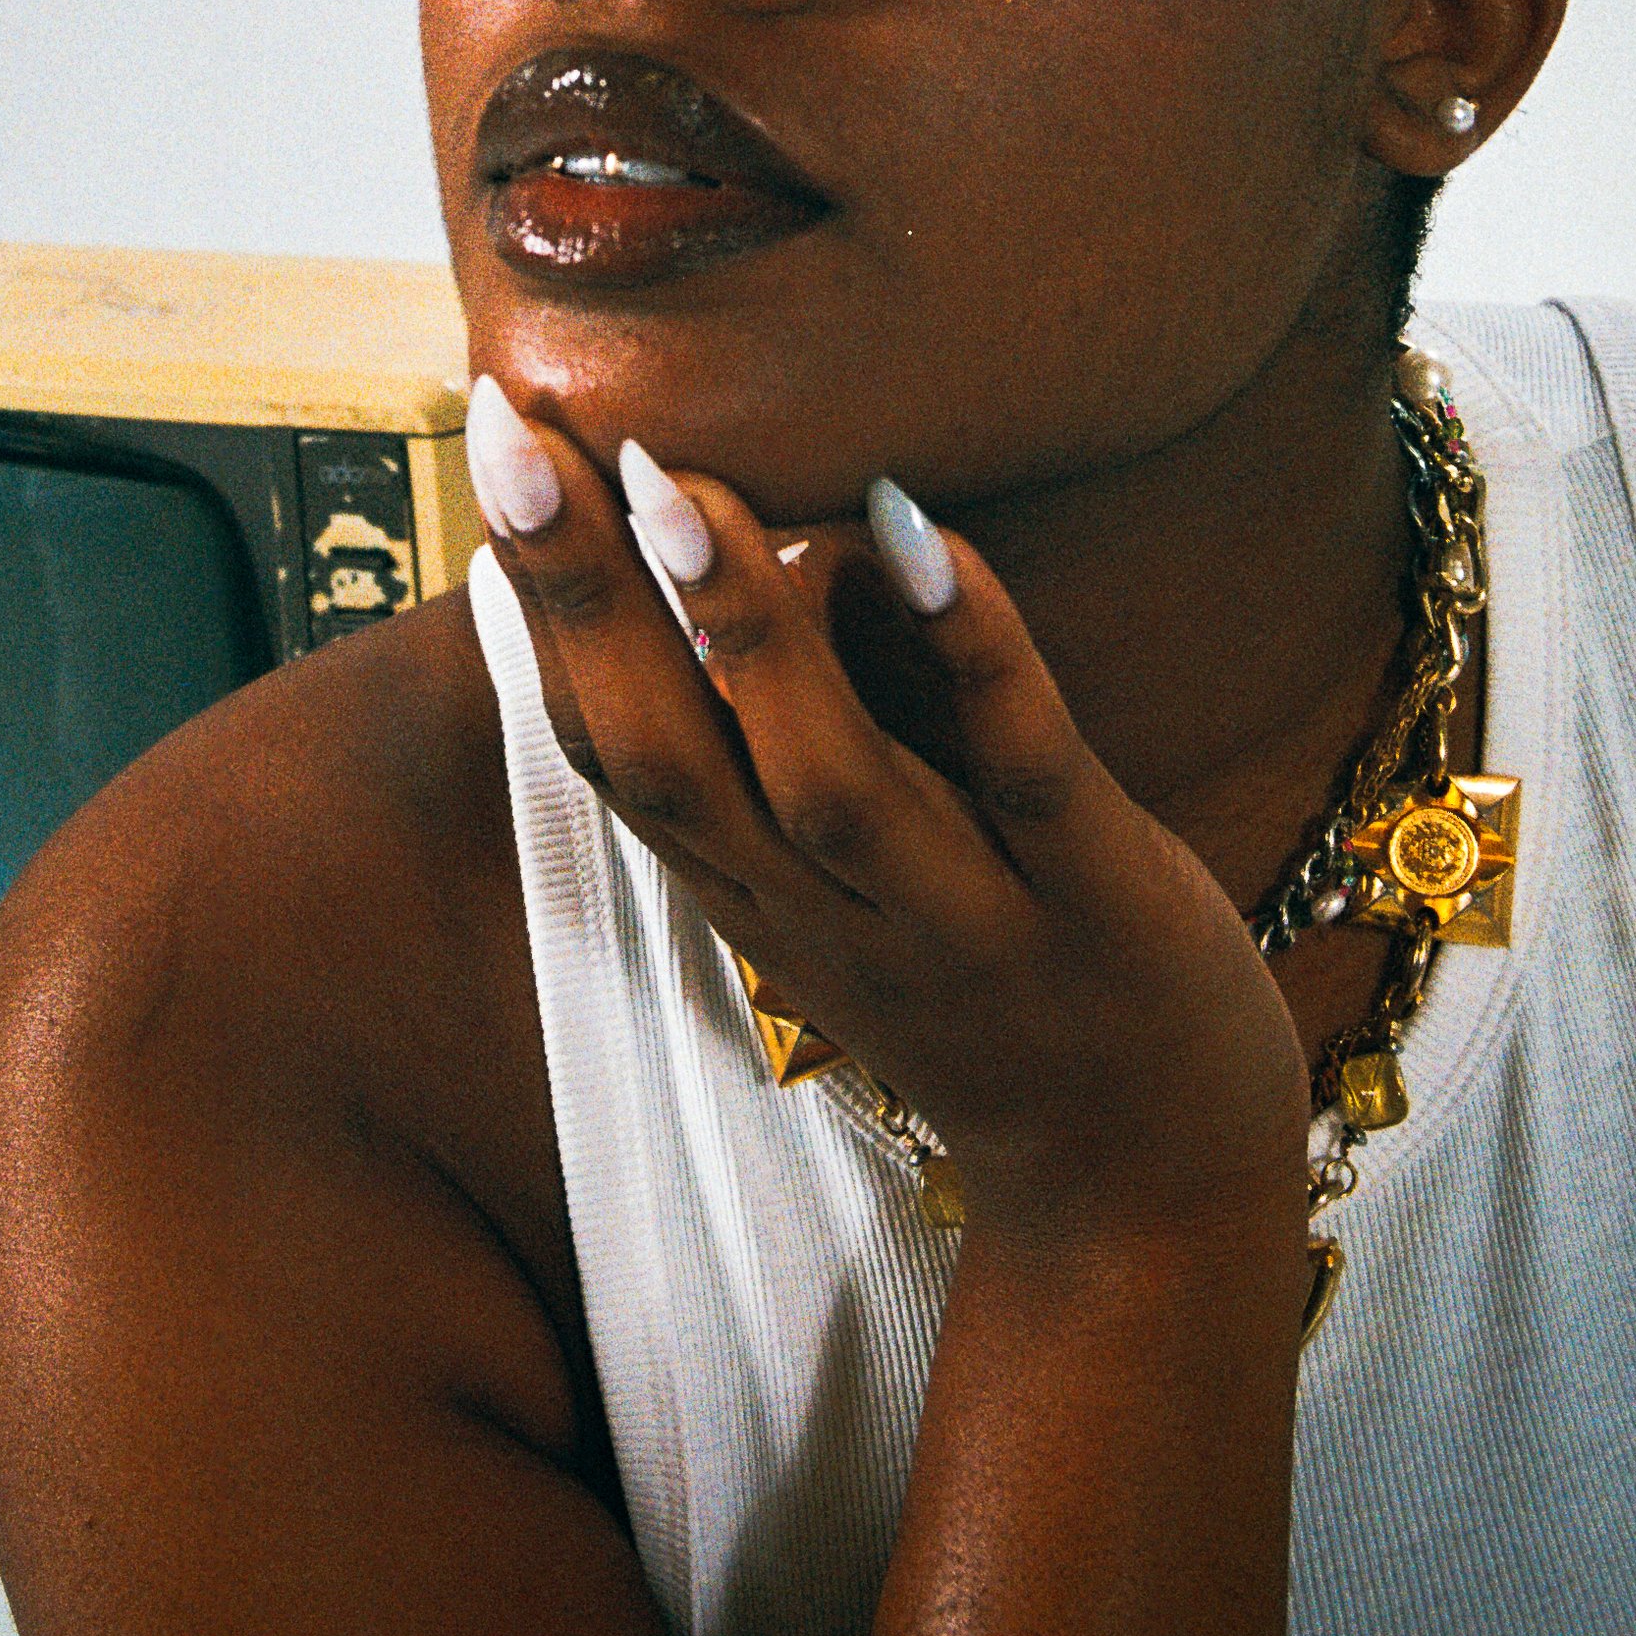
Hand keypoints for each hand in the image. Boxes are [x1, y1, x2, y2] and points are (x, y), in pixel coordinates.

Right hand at [466, 383, 1308, 1259]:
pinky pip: (1024, 769)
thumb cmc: (985, 987)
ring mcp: (963, 914)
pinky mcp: (1098, 902)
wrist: (1141, 1199)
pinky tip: (927, 532)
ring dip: (748, 636)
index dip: (541, 601)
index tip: (495, 440)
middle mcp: (830, 911)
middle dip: (584, 598)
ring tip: (682, 488)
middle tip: (513, 436)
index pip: (610, 746)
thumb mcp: (841, 885)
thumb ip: (773, 742)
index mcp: (755, 892)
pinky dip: (972, 653)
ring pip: (827, 781)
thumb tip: (708, 541)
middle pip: (670, 760)